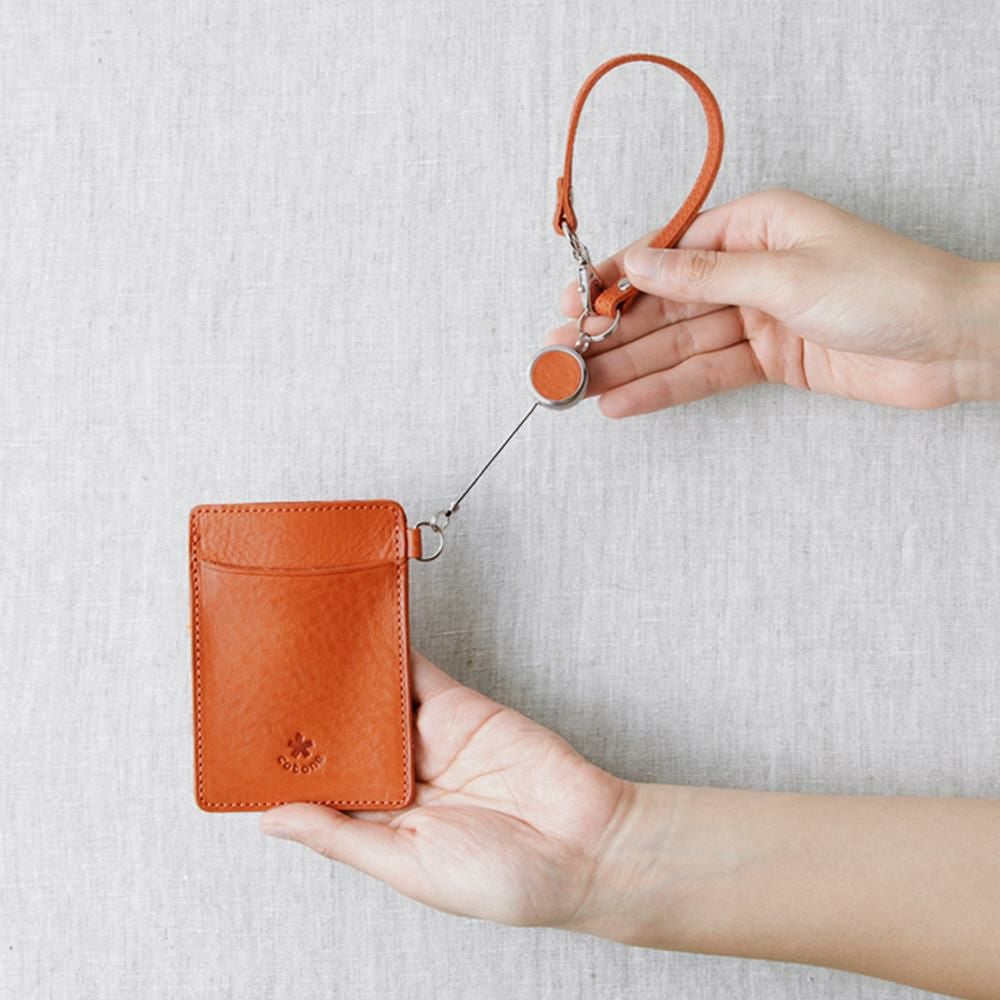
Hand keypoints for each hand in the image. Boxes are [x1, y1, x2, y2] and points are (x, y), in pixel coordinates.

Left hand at [259, 650, 629, 928]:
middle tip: (260, 685)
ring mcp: (428, 737)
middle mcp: (401, 777)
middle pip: (342, 736)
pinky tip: (355, 636)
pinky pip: (415, 672)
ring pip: (371, 698)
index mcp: (383, 823)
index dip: (288, 767)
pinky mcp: (456, 705)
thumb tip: (272, 822)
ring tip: (295, 654)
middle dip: (307, 716)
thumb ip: (340, 836)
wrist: (584, 843)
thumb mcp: (407, 866)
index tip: (246, 744)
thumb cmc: (503, 878)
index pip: (324, 787)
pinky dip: (387, 651)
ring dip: (340, 679)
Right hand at [547, 189, 999, 413]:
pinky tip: (627, 400)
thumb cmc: (889, 287)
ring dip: (630, 365)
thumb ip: (705, 274)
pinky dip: (668, 388)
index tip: (573, 302)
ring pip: (679, 343)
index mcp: (755, 226)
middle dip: (612, 330)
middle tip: (560, 354)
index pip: (667, 251)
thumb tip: (639, 260)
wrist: (954, 344)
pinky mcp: (770, 360)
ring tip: (579, 388)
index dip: (616, 279)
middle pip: (666, 302)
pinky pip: (707, 372)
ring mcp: (758, 317)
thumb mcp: (787, 273)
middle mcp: (751, 269)